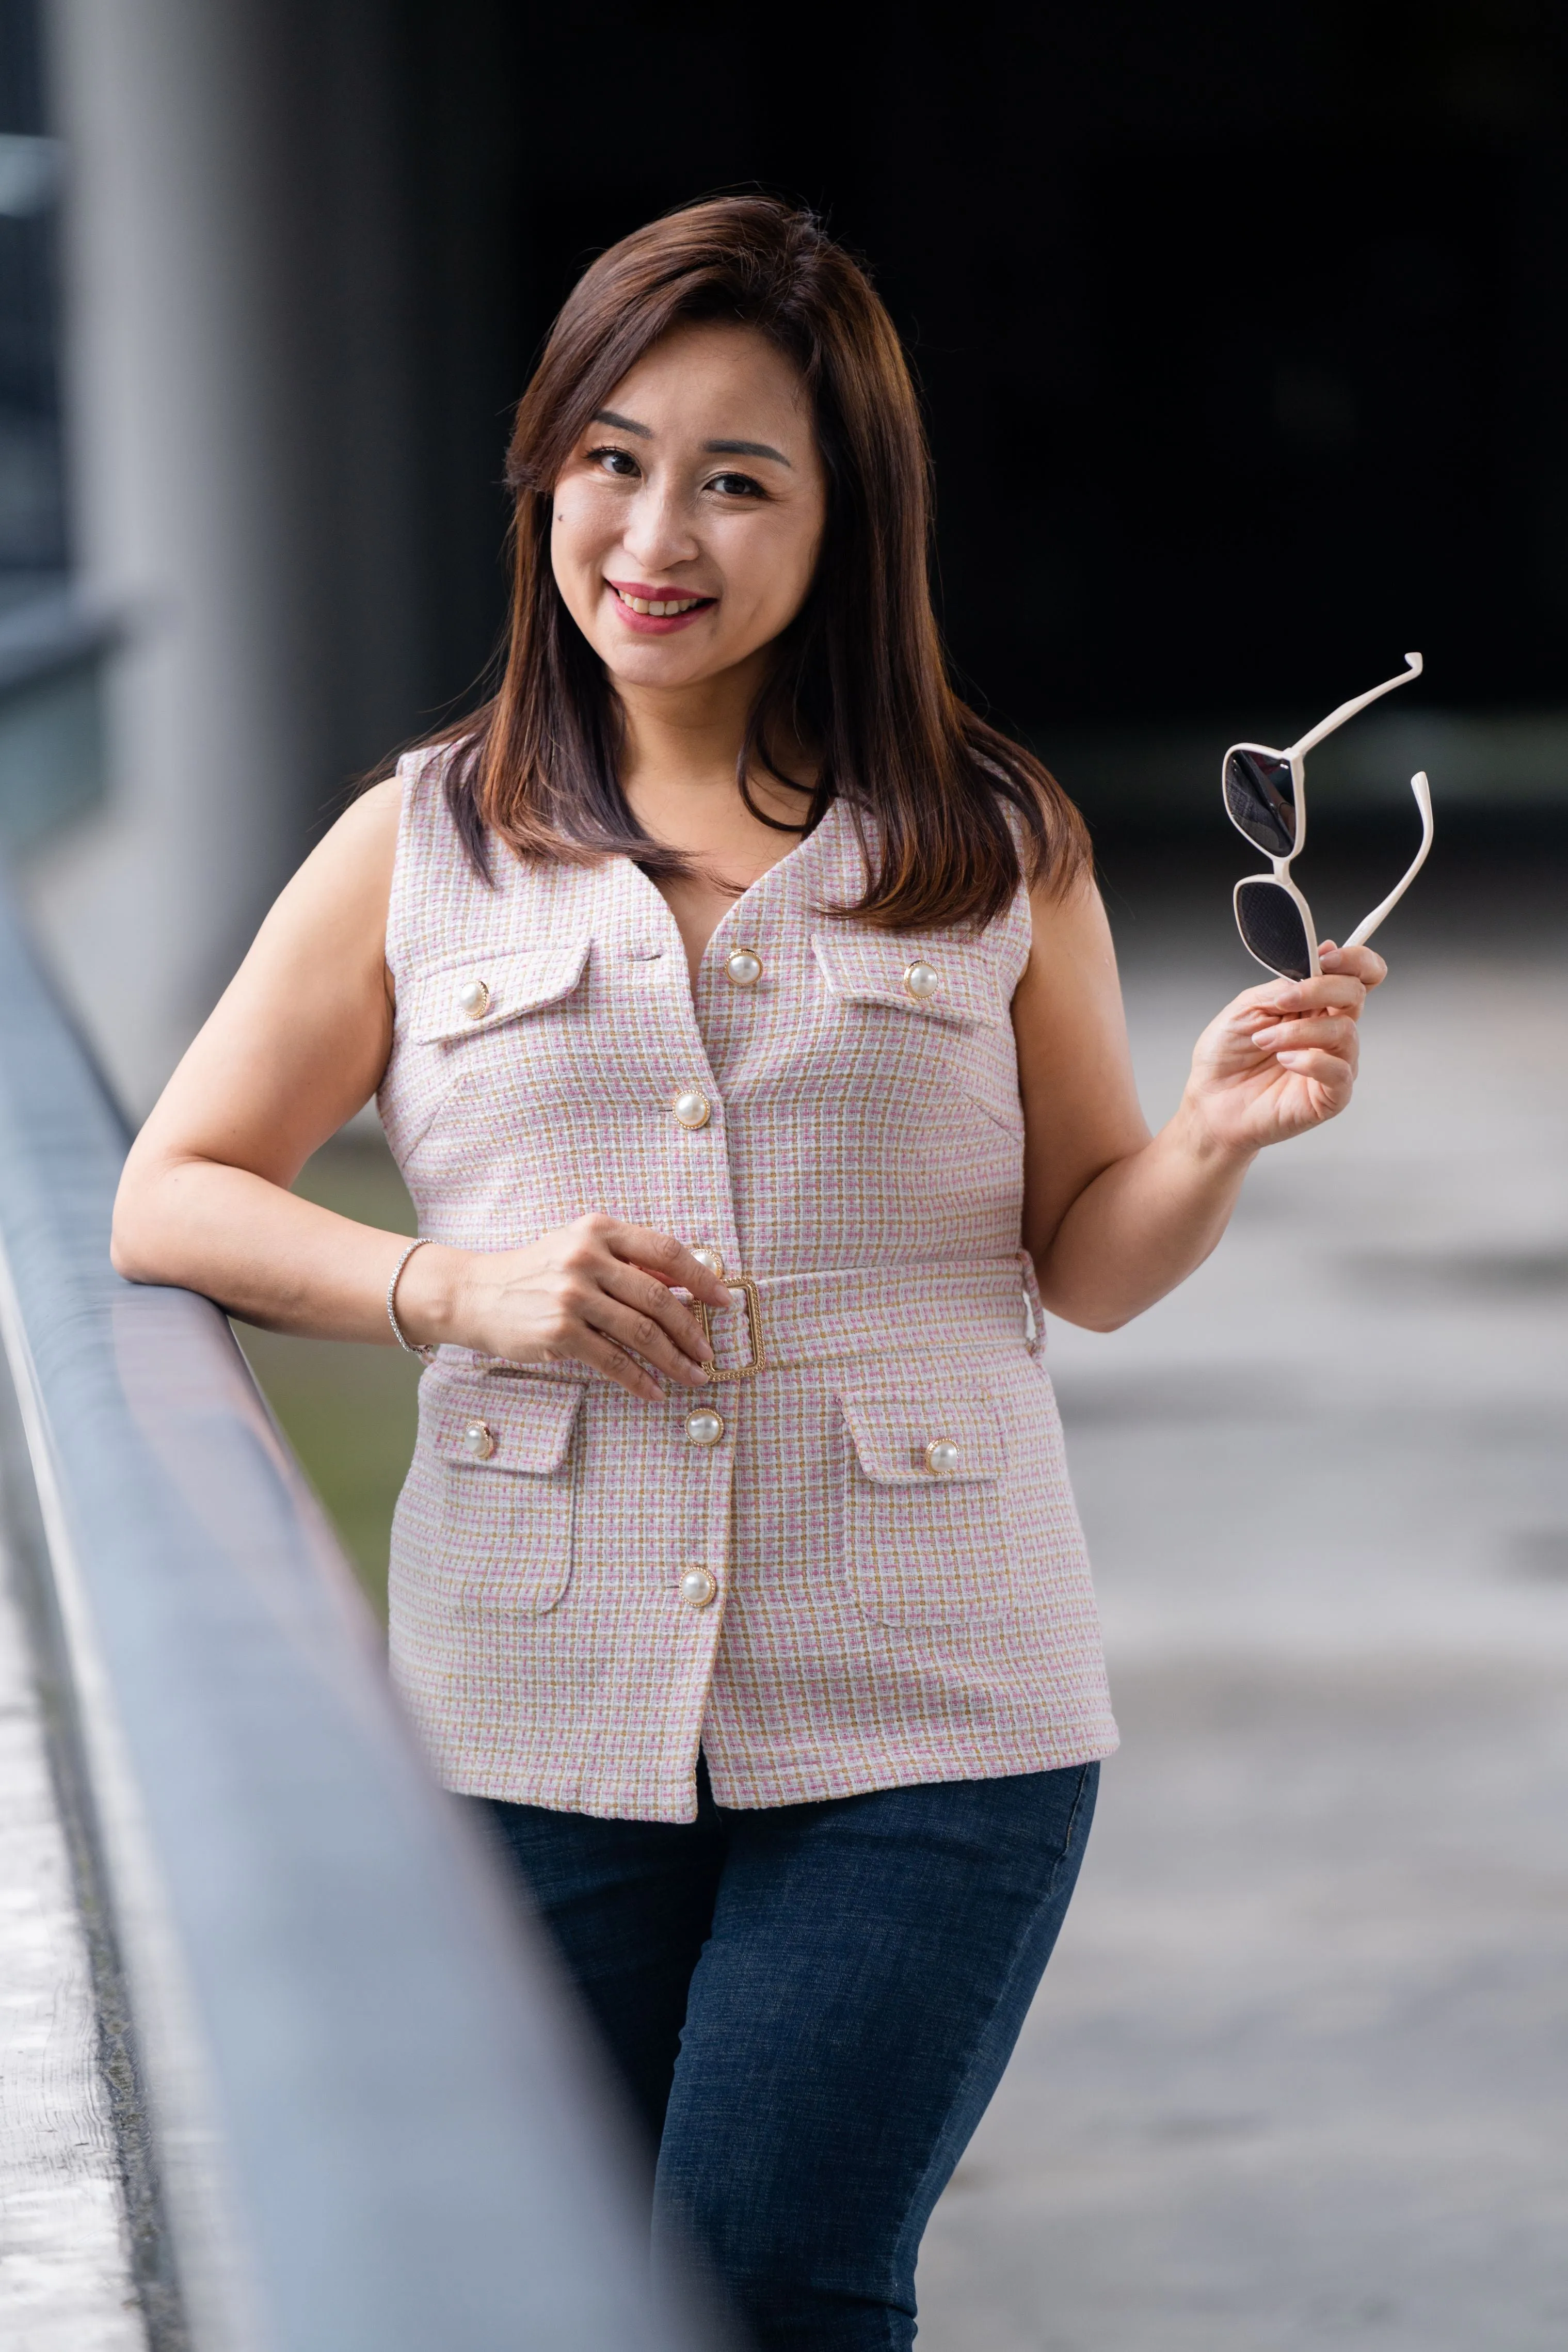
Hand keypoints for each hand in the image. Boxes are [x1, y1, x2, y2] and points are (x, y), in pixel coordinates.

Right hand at [397, 1216, 732, 1401]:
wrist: (477, 1293)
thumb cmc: (537, 1271)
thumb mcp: (581, 1248)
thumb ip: (630, 1261)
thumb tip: (687, 1285)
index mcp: (599, 1229)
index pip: (666, 1251)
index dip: (702, 1278)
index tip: (724, 1301)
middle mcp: (586, 1257)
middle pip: (659, 1297)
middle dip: (692, 1330)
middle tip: (709, 1352)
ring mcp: (572, 1295)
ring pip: (641, 1332)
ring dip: (674, 1360)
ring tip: (694, 1376)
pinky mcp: (559, 1332)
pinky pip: (613, 1361)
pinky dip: (640, 1380)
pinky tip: (655, 1391)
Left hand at [1179, 943, 1387, 1158]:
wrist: (1210, 1103)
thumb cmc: (1227, 1056)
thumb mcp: (1248, 1006)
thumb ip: (1286, 984)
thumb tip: (1323, 955)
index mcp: (1316, 1004)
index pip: (1359, 975)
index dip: (1354, 960)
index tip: (1325, 957)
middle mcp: (1331, 1030)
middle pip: (1356, 994)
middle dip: (1319, 990)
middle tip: (1282, 1002)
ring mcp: (1335, 1062)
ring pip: (1344, 1031)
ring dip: (1299, 1031)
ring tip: (1264, 1041)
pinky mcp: (1332, 1095)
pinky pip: (1340, 1070)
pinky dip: (1311, 1060)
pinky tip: (1285, 1061)